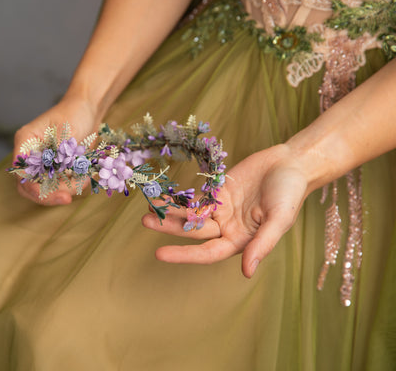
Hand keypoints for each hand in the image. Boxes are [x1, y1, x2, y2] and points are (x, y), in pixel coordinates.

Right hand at [13, 98, 100, 204]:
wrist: (87, 110)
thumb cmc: (74, 113)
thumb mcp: (66, 130)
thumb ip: (58, 151)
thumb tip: (53, 170)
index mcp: (26, 141)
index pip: (20, 171)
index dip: (33, 186)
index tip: (52, 192)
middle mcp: (29, 154)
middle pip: (28, 185)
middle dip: (48, 195)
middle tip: (67, 198)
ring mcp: (41, 163)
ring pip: (44, 188)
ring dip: (64, 189)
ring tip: (84, 180)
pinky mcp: (53, 169)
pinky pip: (58, 185)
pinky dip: (72, 185)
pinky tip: (85, 176)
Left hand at [142, 144, 309, 276]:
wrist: (291, 164)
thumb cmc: (290, 194)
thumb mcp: (279, 220)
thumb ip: (262, 245)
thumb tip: (247, 272)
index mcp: (240, 241)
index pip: (207, 253)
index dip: (183, 254)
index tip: (159, 254)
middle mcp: (227, 229)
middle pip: (193, 232)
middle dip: (169, 227)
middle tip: (145, 221)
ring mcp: (221, 210)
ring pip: (190, 214)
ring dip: (169, 211)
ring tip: (148, 207)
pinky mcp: (217, 191)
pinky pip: (194, 197)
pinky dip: (178, 197)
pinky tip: (160, 195)